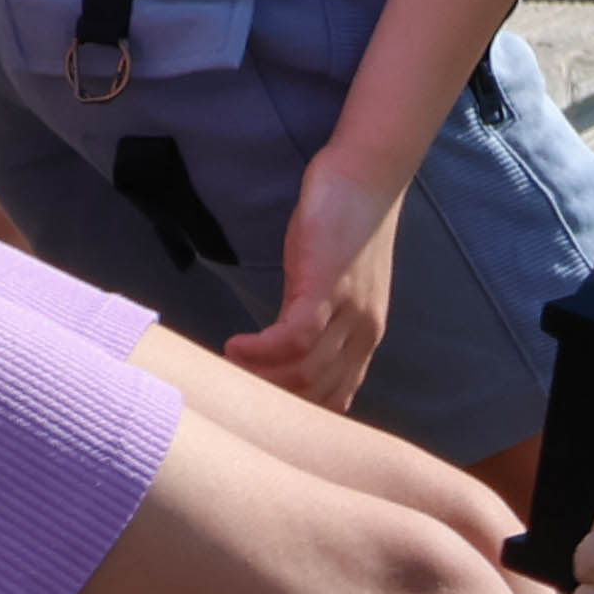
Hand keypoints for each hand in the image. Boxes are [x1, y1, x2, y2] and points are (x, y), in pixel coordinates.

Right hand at [223, 150, 402, 414]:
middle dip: (271, 403)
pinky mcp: (325, 287)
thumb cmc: (345, 227)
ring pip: (305, 374)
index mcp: (365, 337)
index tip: (257, 413)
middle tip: (231, 394)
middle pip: (317, 396)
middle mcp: (362, 332)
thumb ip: (315, 322)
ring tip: (227, 369)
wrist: (367, 176)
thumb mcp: (333, 286)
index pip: (335, 400)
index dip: (296, 417)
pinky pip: (294, 338)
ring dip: (260, 379)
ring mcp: (347, 312)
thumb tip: (282, 353)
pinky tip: (234, 347)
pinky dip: (261, 351)